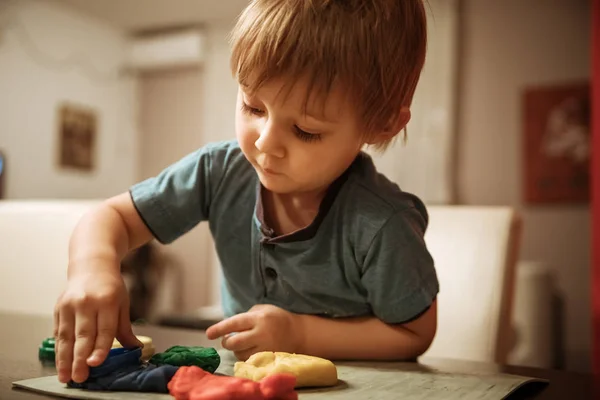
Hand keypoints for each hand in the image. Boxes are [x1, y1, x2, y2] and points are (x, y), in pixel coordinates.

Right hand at [53, 268, 141, 383]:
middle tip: (80, 377)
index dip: (100, 348)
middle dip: (80, 358)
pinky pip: (58, 332)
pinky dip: (59, 350)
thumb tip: (135, 349)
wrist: (92, 266)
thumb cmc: (110, 287)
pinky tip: (60, 363)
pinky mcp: (58, 308)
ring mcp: (70, 305)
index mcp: (107, 300)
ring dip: (65, 359)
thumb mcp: (122, 303)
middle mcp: (87, 302)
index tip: (95, 363)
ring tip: (66, 377)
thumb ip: (124, 328)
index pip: (104, 329)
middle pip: (83, 334)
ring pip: (66, 336)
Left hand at [205, 304, 304, 360]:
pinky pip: (249, 361)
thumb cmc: (277, 318)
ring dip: (236, 350)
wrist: (298, 333)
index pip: (234, 323)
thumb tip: (228, 327)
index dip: (219, 328)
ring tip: (241, 344)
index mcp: (258, 318)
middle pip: (235, 343)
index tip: (208, 334)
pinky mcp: (268, 358)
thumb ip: (246, 316)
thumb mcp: (263, 309)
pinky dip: (244, 356)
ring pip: (240, 354)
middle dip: (227, 342)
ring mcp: (265, 347)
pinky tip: (248, 350)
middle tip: (227, 340)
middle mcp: (261, 333)